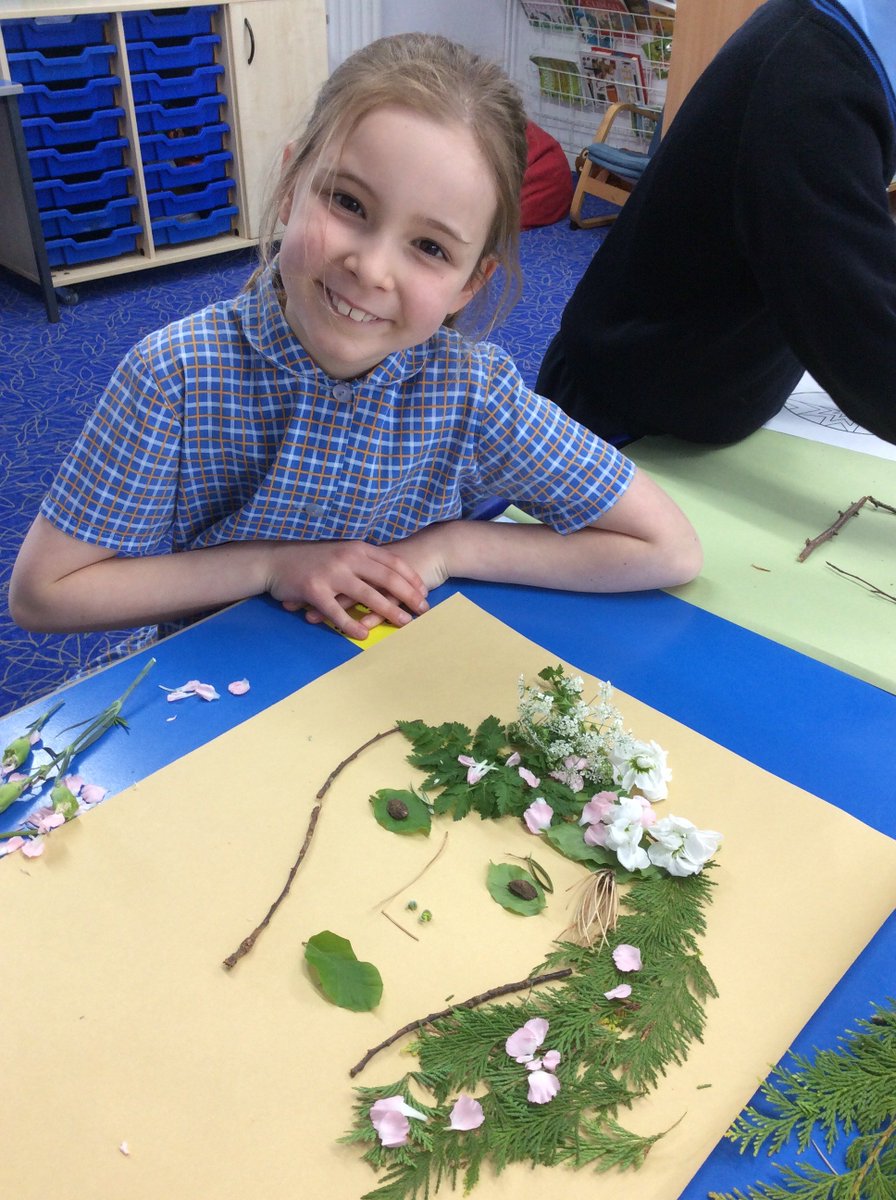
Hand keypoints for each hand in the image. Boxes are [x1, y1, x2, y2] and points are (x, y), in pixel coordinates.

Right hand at [266, 540, 428, 638]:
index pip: (392, 562)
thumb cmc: (310, 559)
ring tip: (404, 623)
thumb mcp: (340, 552)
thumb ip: (363, 561)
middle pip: (386, 578)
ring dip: (389, 610)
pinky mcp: (315, 590)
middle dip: (409, 595)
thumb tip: (388, 575)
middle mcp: (347, 558)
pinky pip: (337, 611)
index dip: (411, 578)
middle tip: (424, 609)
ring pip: (367, 595)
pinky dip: (351, 624)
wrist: (274, 561)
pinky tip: (364, 635)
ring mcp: (332, 574)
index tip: (425, 591)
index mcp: (356, 548)